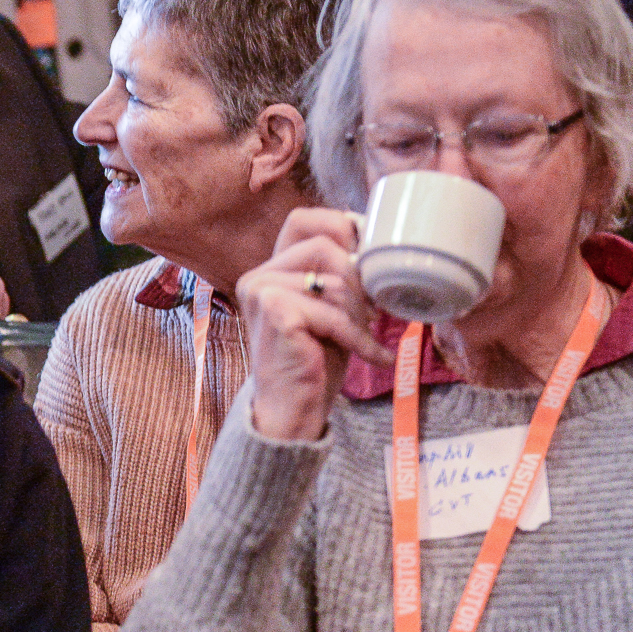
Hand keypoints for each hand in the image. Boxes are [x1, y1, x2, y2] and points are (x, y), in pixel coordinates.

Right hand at [237, 207, 390, 441]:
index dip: (340, 227)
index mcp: (270, 269)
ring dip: (360, 314)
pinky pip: (332, 312)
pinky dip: (358, 337)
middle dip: (359, 278)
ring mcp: (261, 292)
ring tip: (367, 339)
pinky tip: (373, 357)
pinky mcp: (274, 312)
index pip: (303, 220)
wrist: (291, 411)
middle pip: (324, 245)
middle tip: (374, 310)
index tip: (368, 256)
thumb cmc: (314, 360)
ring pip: (334, 281)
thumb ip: (338, 276)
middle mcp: (258, 275)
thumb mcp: (330, 309)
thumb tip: (374, 242)